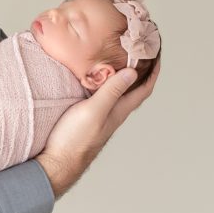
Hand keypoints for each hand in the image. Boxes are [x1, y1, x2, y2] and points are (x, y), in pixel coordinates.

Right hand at [35, 58, 159, 197]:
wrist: (58, 162)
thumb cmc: (75, 139)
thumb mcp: (94, 111)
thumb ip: (111, 92)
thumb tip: (133, 72)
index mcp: (119, 111)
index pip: (144, 88)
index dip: (153, 71)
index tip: (156, 53)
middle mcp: (114, 113)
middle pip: (134, 89)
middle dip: (141, 70)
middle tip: (139, 50)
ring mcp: (101, 116)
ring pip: (118, 92)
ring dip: (123, 75)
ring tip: (120, 58)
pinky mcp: (87, 117)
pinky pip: (103, 95)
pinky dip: (106, 82)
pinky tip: (96, 76)